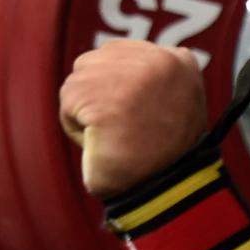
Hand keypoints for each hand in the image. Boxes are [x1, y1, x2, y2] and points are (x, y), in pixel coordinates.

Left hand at [59, 40, 206, 199]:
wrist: (161, 195)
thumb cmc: (163, 162)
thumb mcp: (172, 109)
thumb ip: (150, 82)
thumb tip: (111, 66)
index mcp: (182, 62)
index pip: (124, 54)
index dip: (118, 88)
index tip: (131, 116)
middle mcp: (160, 61)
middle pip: (97, 61)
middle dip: (98, 97)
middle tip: (123, 132)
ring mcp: (131, 77)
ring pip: (79, 80)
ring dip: (86, 113)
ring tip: (114, 140)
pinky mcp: (103, 97)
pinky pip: (68, 103)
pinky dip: (75, 128)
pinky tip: (102, 145)